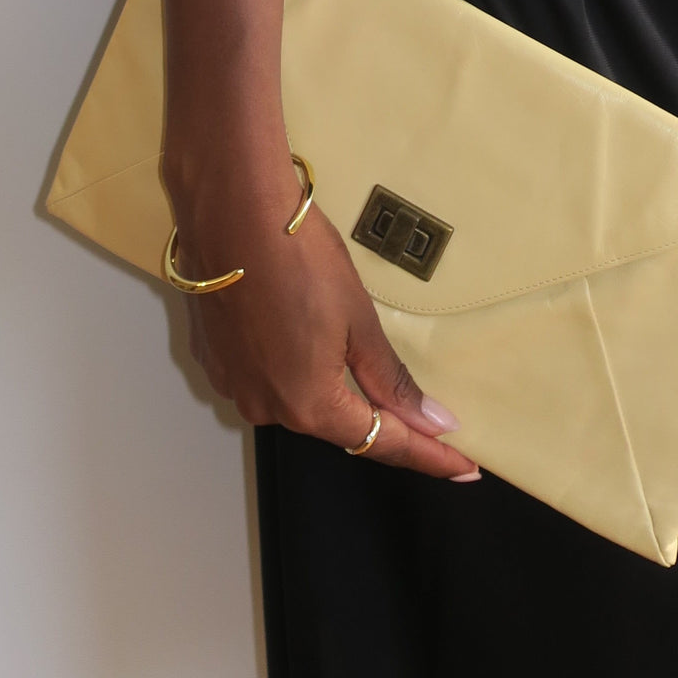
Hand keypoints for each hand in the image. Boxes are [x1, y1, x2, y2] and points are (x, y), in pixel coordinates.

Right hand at [176, 191, 480, 480]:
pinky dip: (288, 362)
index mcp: (309, 405)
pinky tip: (299, 330)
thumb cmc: (299, 258)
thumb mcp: (358, 320)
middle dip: (379, 417)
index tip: (463, 465)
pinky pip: (265, 374)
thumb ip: (390, 380)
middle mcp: (266, 407)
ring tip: (349, 355)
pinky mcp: (214, 358)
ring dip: (327, 385)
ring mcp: (233, 385)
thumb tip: (431, 422)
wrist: (229, 211)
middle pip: (336, 424)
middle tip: (426, 413)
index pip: (382, 444)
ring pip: (297, 397)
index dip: (428, 455)